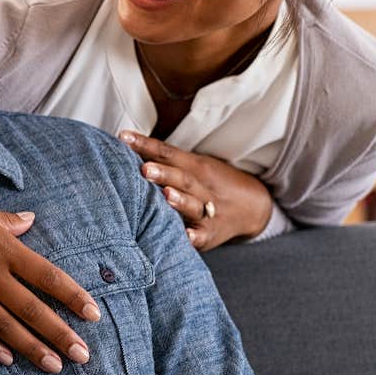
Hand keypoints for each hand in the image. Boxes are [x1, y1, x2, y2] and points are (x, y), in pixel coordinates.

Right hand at [0, 209, 100, 372]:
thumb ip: (8, 221)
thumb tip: (30, 219)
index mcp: (4, 249)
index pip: (47, 276)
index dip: (72, 295)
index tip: (93, 313)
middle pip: (32, 309)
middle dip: (59, 333)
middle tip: (82, 354)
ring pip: (6, 326)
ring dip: (32, 348)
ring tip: (55, 365)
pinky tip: (8, 360)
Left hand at [119, 131, 272, 250]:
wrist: (252, 206)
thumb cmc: (208, 183)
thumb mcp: (192, 166)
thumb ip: (163, 159)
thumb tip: (124, 144)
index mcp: (194, 166)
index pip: (167, 152)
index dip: (145, 145)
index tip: (123, 138)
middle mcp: (201, 186)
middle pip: (182, 177)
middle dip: (163, 173)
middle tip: (144, 169)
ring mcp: (208, 210)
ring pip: (194, 204)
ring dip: (180, 200)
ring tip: (166, 195)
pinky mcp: (211, 233)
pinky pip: (203, 235)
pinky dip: (195, 236)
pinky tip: (186, 236)